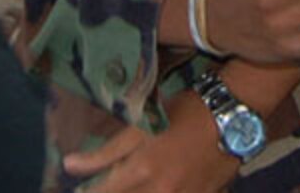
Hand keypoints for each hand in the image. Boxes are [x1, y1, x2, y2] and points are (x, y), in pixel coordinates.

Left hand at [61, 90, 236, 192]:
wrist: (231, 117)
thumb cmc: (183, 114)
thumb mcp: (140, 127)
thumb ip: (104, 152)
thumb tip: (68, 165)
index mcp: (140, 171)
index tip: (70, 191)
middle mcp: (159, 192)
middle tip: (102, 186)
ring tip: (135, 184)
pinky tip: (159, 187)